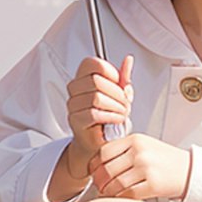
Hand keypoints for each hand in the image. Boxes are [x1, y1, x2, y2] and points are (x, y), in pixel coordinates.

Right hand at [65, 54, 132, 178]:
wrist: (99, 141)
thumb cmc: (108, 117)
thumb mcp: (119, 94)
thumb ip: (123, 78)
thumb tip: (128, 60)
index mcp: (84, 77)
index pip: (92, 63)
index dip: (109, 71)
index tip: (118, 82)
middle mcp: (75, 89)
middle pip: (96, 81)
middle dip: (117, 93)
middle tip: (124, 102)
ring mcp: (73, 105)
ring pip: (96, 98)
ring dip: (116, 106)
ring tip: (121, 112)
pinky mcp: (76, 120)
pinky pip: (94, 114)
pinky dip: (111, 117)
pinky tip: (116, 119)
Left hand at [89, 133, 190, 200]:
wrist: (189, 170)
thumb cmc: (164, 160)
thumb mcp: (144, 145)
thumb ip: (123, 150)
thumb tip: (97, 164)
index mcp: (135, 140)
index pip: (104, 152)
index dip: (94, 165)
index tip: (93, 173)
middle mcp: (140, 152)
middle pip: (107, 169)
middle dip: (99, 182)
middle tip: (99, 187)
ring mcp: (146, 168)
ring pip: (116, 184)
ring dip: (108, 192)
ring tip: (109, 194)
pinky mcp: (153, 184)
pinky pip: (128, 194)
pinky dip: (121, 198)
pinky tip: (122, 198)